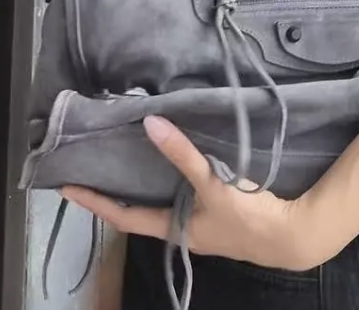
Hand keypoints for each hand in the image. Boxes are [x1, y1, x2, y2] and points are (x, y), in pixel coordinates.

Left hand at [61, 116, 338, 273]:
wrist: (293, 236)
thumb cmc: (249, 218)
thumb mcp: (213, 184)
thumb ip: (182, 154)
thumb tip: (149, 123)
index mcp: (172, 228)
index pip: (121, 215)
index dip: (94, 200)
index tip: (65, 184)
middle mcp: (178, 225)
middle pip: (135, 206)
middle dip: (112, 186)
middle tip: (88, 159)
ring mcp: (196, 218)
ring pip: (156, 196)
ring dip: (137, 177)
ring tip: (117, 150)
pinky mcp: (212, 207)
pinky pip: (177, 188)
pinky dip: (163, 172)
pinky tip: (164, 152)